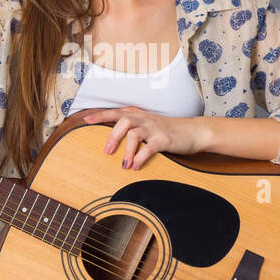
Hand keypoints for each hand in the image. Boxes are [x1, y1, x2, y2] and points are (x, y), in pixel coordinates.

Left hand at [81, 107, 204, 169]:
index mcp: (138, 115)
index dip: (100, 115)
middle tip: (106, 151)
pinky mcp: (164, 139)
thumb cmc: (167, 130)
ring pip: (134, 135)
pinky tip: (135, 167)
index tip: (85, 120)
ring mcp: (154, 129)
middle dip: (112, 136)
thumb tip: (111, 137)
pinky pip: (149, 148)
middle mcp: (144, 119)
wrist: (193, 131)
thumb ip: (132, 126)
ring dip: (126, 151)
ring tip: (123, 165)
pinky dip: (140, 158)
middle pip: (122, 122)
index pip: (116, 112)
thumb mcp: (148, 124)